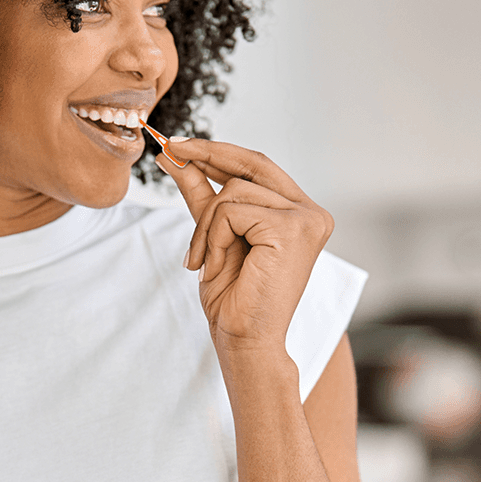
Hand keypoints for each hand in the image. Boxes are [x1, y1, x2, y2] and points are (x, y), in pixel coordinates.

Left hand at [153, 138, 333, 358]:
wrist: (243, 337)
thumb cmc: (233, 295)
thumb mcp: (213, 234)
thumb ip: (201, 196)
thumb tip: (175, 158)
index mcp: (298, 212)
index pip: (257, 166)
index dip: (218, 152)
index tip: (181, 144)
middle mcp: (311, 212)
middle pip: (249, 164)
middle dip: (205, 155)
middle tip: (169, 151)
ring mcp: (306, 219)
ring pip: (232, 191)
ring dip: (204, 226)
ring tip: (205, 260)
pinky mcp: (292, 229)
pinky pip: (231, 211)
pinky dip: (213, 237)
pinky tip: (216, 265)